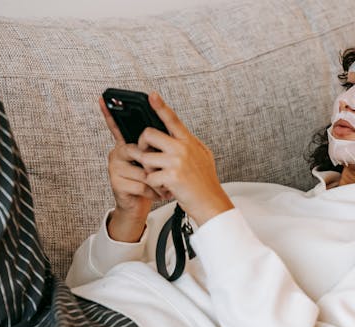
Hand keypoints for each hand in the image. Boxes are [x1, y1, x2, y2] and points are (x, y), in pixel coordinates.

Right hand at [99, 97, 170, 241]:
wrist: (140, 206)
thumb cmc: (149, 182)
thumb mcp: (152, 163)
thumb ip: (153, 148)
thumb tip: (165, 128)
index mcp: (125, 145)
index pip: (116, 127)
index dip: (109, 114)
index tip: (102, 98)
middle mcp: (116, 154)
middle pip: (139, 151)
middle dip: (156, 164)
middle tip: (165, 173)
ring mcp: (114, 168)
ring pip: (143, 169)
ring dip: (158, 180)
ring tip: (163, 187)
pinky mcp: (117, 183)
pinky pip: (142, 183)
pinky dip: (154, 191)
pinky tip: (156, 194)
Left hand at [137, 92, 233, 225]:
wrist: (212, 203)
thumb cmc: (206, 183)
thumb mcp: (203, 157)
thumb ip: (189, 144)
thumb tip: (179, 134)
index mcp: (189, 142)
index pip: (172, 119)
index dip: (160, 106)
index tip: (151, 95)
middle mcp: (183, 148)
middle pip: (148, 134)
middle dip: (141, 145)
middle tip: (145, 155)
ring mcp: (177, 162)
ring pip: (145, 157)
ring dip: (147, 169)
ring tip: (158, 177)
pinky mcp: (172, 176)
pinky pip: (149, 176)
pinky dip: (153, 185)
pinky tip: (163, 188)